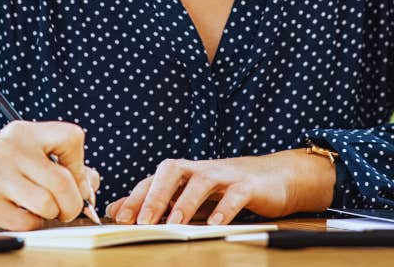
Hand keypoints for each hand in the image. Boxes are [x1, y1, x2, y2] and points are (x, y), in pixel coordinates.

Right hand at [0, 120, 100, 230]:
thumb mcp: (23, 158)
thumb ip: (60, 166)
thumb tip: (92, 182)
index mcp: (23, 132)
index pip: (72, 137)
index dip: (80, 164)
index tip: (73, 178)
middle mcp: (10, 147)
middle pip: (64, 180)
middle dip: (72, 203)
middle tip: (66, 211)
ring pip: (47, 204)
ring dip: (50, 216)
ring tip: (39, 212)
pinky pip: (26, 222)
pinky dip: (30, 225)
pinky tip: (18, 217)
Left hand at [104, 149, 334, 225]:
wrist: (276, 177)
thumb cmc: (228, 188)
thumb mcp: (191, 195)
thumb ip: (158, 202)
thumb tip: (116, 209)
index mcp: (185, 172)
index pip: (154, 179)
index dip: (135, 196)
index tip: (119, 218)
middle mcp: (202, 169)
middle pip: (172, 170)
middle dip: (155, 195)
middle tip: (142, 221)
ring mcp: (226, 174)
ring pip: (202, 180)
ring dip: (185, 202)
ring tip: (173, 224)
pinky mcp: (249, 185)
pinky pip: (235, 194)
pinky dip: (224, 209)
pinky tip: (214, 225)